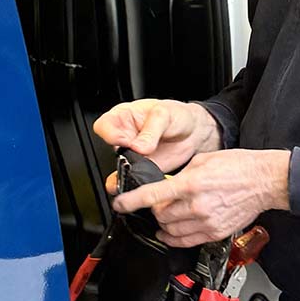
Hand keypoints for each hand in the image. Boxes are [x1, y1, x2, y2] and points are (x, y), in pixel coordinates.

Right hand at [93, 99, 221, 181]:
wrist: (194, 132)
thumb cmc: (178, 115)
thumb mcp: (165, 114)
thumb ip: (151, 130)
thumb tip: (138, 146)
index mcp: (124, 116)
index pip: (105, 125)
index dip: (111, 134)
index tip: (125, 140)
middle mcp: (125, 136)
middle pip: (109, 149)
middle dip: (121, 156)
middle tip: (137, 157)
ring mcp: (132, 154)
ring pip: (118, 168)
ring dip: (125, 174)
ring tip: (139, 173)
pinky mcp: (141, 169)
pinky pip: (131, 180)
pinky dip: (133, 186)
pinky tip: (140, 184)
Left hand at [111, 148, 290, 246]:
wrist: (263, 181)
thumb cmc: (238, 166)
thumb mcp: (203, 160)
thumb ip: (181, 175)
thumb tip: (166, 186)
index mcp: (191, 184)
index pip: (152, 196)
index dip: (130, 201)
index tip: (119, 204)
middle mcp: (197, 206)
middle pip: (160, 216)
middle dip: (154, 210)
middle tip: (158, 203)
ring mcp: (206, 222)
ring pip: (170, 231)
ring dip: (164, 224)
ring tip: (166, 216)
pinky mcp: (215, 233)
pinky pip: (186, 241)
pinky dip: (175, 237)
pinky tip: (173, 231)